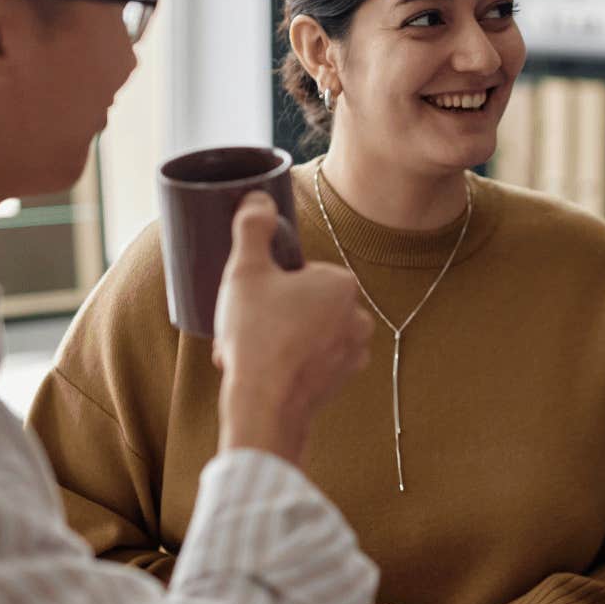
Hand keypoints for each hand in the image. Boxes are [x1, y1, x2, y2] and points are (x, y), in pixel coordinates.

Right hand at [214, 193, 373, 461]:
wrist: (265, 405)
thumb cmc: (257, 335)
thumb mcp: (245, 270)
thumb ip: (253, 228)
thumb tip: (259, 198)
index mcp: (343, 283)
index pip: (299, 273)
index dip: (267, 286)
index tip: (250, 303)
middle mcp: (359, 316)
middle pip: (303, 303)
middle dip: (271, 314)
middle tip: (246, 328)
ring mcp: (354, 351)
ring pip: (305, 332)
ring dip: (277, 339)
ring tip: (249, 353)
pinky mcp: (342, 380)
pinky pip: (310, 360)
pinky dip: (287, 363)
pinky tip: (263, 372)